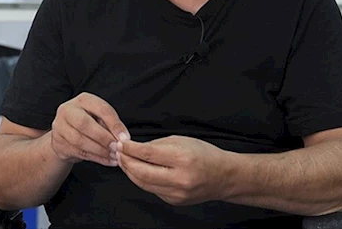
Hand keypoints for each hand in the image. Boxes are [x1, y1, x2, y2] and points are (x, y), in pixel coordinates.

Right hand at [50, 92, 128, 167]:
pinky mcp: (58, 143)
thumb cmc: (88, 123)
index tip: (125, 138)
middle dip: (103, 138)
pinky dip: (96, 158)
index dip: (114, 124)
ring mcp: (60, 127)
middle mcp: (68, 110)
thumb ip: (111, 125)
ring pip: (80, 141)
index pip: (101, 109)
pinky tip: (107, 161)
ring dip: (100, 151)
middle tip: (116, 148)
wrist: (65, 134)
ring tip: (114, 156)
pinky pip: (78, 152)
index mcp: (83, 100)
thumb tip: (123, 138)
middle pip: (84, 124)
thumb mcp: (100, 118)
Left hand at [115, 135, 229, 205]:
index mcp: (182, 159)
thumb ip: (157, 145)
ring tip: (124, 161)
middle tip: (117, 152)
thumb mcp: (182, 141)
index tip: (121, 143)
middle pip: (142, 172)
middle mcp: (180, 179)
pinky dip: (142, 180)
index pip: (148, 154)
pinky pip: (152, 190)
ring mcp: (177, 193)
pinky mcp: (174, 201)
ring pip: (144, 184)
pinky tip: (137, 171)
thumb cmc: (204, 154)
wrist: (223, 176)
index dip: (130, 149)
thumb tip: (135, 148)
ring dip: (130, 172)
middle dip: (126, 162)